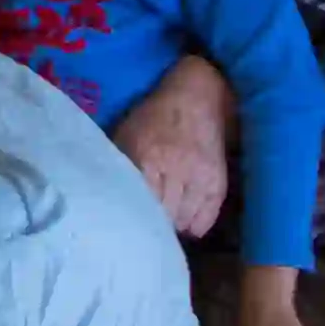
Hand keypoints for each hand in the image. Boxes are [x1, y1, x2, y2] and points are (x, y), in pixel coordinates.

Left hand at [111, 54, 232, 240]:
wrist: (195, 98)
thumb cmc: (153, 118)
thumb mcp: (126, 134)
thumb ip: (118, 165)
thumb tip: (107, 197)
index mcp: (148, 158)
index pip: (139, 203)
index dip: (131, 217)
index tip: (125, 223)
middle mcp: (176, 170)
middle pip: (162, 216)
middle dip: (152, 223)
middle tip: (144, 226)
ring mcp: (200, 178)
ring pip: (183, 221)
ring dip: (172, 225)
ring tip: (164, 222)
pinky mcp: (217, 182)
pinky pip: (206, 219)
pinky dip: (194, 227)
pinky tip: (184, 224)